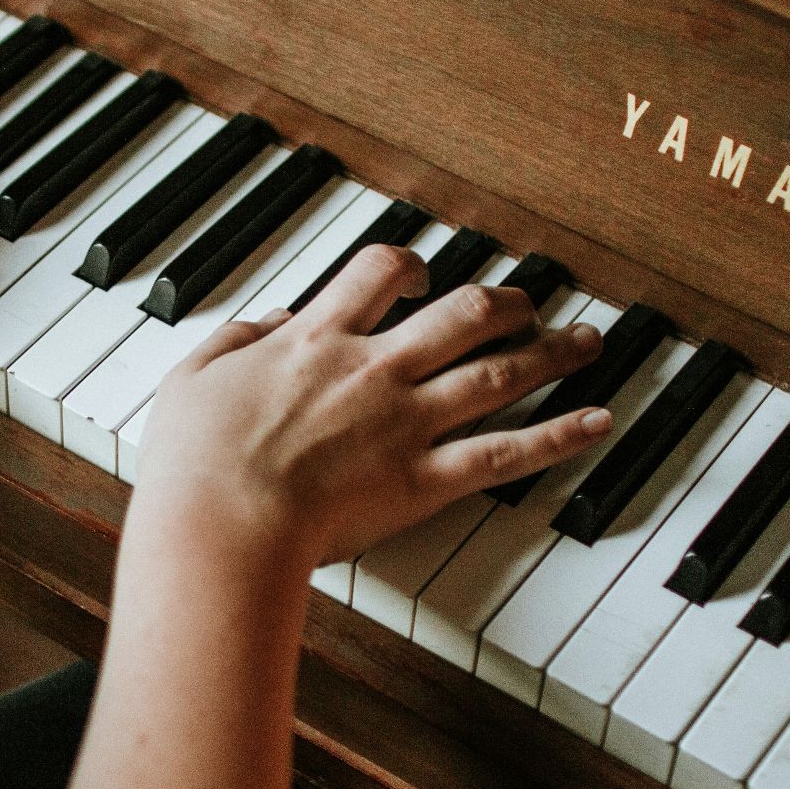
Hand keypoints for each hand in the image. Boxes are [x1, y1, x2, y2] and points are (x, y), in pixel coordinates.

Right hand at [136, 244, 610, 566]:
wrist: (221, 522)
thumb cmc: (194, 461)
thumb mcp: (193, 377)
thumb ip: (238, 340)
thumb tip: (270, 322)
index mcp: (317, 339)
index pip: (378, 274)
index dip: (407, 266)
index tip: (418, 276)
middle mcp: (374, 369)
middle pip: (462, 314)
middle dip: (503, 302)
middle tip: (526, 301)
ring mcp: (406, 423)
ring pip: (498, 372)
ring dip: (550, 352)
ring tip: (586, 340)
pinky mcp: (424, 480)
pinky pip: (506, 453)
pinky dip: (559, 436)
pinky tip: (597, 421)